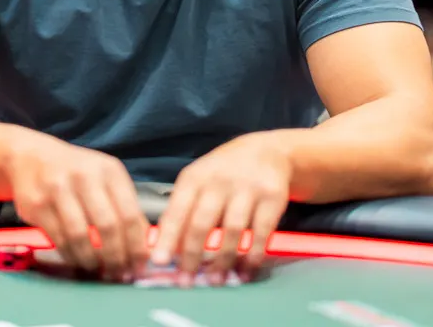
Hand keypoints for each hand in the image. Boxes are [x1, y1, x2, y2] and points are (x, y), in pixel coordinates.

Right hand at [7, 129, 148, 280]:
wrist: (32, 156)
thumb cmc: (77, 171)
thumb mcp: (106, 178)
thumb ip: (125, 207)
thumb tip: (144, 246)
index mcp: (109, 171)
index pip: (129, 214)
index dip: (136, 246)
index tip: (139, 264)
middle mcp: (84, 176)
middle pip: (107, 227)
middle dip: (115, 257)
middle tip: (118, 272)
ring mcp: (58, 189)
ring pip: (80, 236)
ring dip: (92, 260)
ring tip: (97, 268)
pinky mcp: (36, 204)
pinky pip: (58, 239)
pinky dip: (71, 256)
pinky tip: (78, 260)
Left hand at [152, 133, 289, 286]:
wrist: (267, 150)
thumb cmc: (223, 173)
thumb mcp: (199, 180)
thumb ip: (182, 209)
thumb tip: (163, 247)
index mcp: (195, 177)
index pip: (177, 209)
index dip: (168, 237)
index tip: (159, 261)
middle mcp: (220, 180)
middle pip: (203, 222)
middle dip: (193, 255)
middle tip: (186, 281)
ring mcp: (248, 187)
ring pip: (232, 230)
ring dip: (222, 259)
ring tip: (216, 280)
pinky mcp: (273, 197)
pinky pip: (262, 232)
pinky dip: (252, 255)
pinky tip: (245, 271)